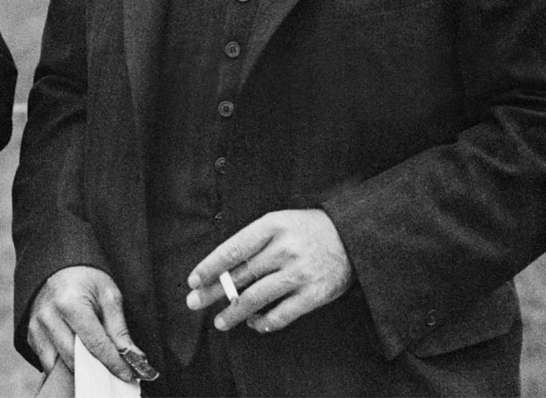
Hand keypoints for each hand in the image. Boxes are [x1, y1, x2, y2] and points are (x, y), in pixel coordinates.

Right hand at [27, 266, 156, 383]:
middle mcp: (48, 317)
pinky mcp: (31, 336)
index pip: (95, 345)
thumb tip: (133, 357)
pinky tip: (79, 360)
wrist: (58, 266)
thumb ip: (119, 328)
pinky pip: (48, 362)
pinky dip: (64, 366)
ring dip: (79, 371)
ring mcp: (36, 328)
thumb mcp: (108, 295)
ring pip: (58, 366)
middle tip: (114, 373)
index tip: (128, 374)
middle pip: (75, 360)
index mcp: (70, 304)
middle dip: (96, 370)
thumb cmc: (86, 278)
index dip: (113, 363)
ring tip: (96, 367)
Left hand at [185, 209, 352, 333]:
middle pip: (240, 275)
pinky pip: (282, 314)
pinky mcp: (315, 294)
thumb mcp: (279, 222)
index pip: (233, 249)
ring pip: (257, 298)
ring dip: (234, 312)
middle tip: (194, 303)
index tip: (194, 280)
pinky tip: (253, 323)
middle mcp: (284, 248)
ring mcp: (300, 272)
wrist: (352, 236)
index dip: (210, 267)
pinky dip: (264, 322)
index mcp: (272, 225)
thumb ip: (254, 242)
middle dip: (213, 291)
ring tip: (220, 322)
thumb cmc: (307, 229)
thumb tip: (222, 270)